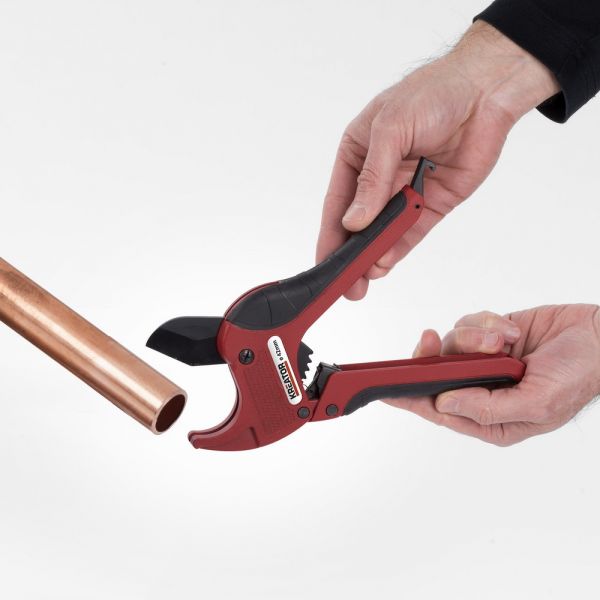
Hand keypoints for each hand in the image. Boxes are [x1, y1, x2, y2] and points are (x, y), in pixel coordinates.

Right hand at [316, 21, 558, 299]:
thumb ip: (372, 179)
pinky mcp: (432, 203)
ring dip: (374, 256)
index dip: (329, 235)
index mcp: (357, 156)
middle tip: (344, 284)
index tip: (323, 264)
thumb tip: (353, 221)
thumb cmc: (432, 94)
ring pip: (384, 233)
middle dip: (350, 255)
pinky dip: (399, 248)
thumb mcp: (390, 129)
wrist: (486, 90)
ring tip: (363, 280)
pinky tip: (386, 263)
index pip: (337, 203)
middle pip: (359, 224)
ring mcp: (405, 193)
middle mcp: (378, 178)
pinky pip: (412, 232)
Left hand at [386, 305, 599, 445]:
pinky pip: (467, 324)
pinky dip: (485, 323)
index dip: (409, 400)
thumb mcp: (536, 402)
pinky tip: (510, 329)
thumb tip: (442, 404)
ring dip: (474, 337)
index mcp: (490, 419)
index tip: (385, 389)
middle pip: (435, 375)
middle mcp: (482, 390)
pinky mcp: (489, 336)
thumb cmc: (579, 375)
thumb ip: (485, 408)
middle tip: (431, 341)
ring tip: (503, 339)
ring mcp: (485, 361)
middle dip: (435, 357)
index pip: (438, 410)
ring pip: (451, 345)